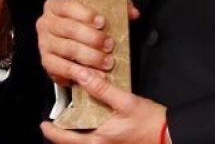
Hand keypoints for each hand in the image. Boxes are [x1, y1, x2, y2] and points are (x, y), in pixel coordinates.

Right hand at [36, 0, 139, 86]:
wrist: (69, 50)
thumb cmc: (83, 29)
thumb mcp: (98, 15)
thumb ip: (117, 9)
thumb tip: (133, 12)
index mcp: (55, 7)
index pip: (68, 6)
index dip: (85, 13)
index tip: (102, 22)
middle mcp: (45, 23)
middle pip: (69, 29)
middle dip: (92, 38)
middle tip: (109, 45)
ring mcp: (44, 43)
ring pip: (69, 49)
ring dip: (90, 57)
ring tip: (107, 62)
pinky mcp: (47, 62)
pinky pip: (63, 68)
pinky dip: (80, 72)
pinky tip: (94, 75)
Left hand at [40, 65, 166, 143]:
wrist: (171, 136)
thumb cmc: (152, 123)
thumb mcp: (126, 102)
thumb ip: (103, 89)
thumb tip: (83, 76)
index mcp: (100, 139)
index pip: (67, 140)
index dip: (52, 133)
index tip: (44, 125)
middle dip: (61, 138)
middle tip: (53, 126)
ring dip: (74, 139)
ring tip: (69, 127)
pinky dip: (88, 138)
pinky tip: (91, 127)